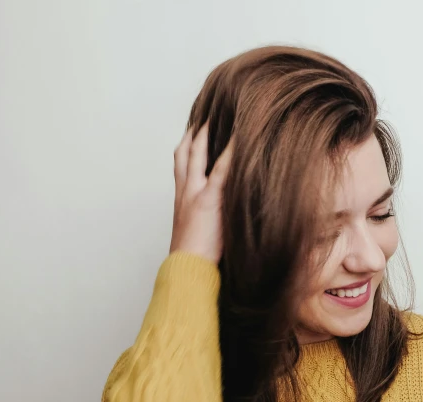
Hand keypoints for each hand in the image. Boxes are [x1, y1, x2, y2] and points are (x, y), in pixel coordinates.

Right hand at [169, 122, 231, 263]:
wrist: (187, 267)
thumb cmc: (194, 256)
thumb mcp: (198, 229)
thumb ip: (208, 214)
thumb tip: (224, 208)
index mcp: (182, 197)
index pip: (182, 164)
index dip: (186, 145)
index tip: (193, 131)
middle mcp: (185, 190)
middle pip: (185, 152)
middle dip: (195, 132)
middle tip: (204, 114)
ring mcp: (195, 192)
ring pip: (197, 154)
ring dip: (207, 133)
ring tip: (221, 116)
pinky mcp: (209, 199)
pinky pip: (220, 169)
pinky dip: (230, 153)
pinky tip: (240, 139)